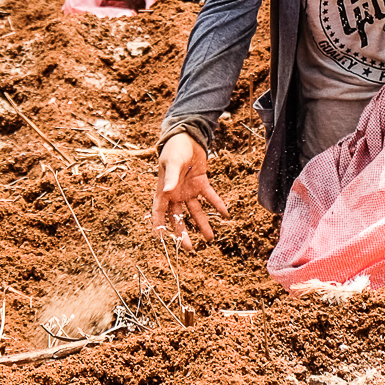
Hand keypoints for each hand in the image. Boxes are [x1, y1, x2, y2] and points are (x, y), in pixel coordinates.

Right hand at [150, 133, 227, 249]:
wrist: (187, 136)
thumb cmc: (174, 148)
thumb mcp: (172, 162)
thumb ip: (171, 177)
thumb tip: (167, 192)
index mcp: (164, 190)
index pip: (159, 212)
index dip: (159, 227)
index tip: (162, 242)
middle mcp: (175, 193)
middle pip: (178, 217)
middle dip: (182, 233)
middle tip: (189, 249)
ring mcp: (188, 189)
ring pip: (195, 211)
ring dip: (202, 224)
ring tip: (210, 238)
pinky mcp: (201, 183)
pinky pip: (209, 196)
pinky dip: (217, 204)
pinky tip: (225, 213)